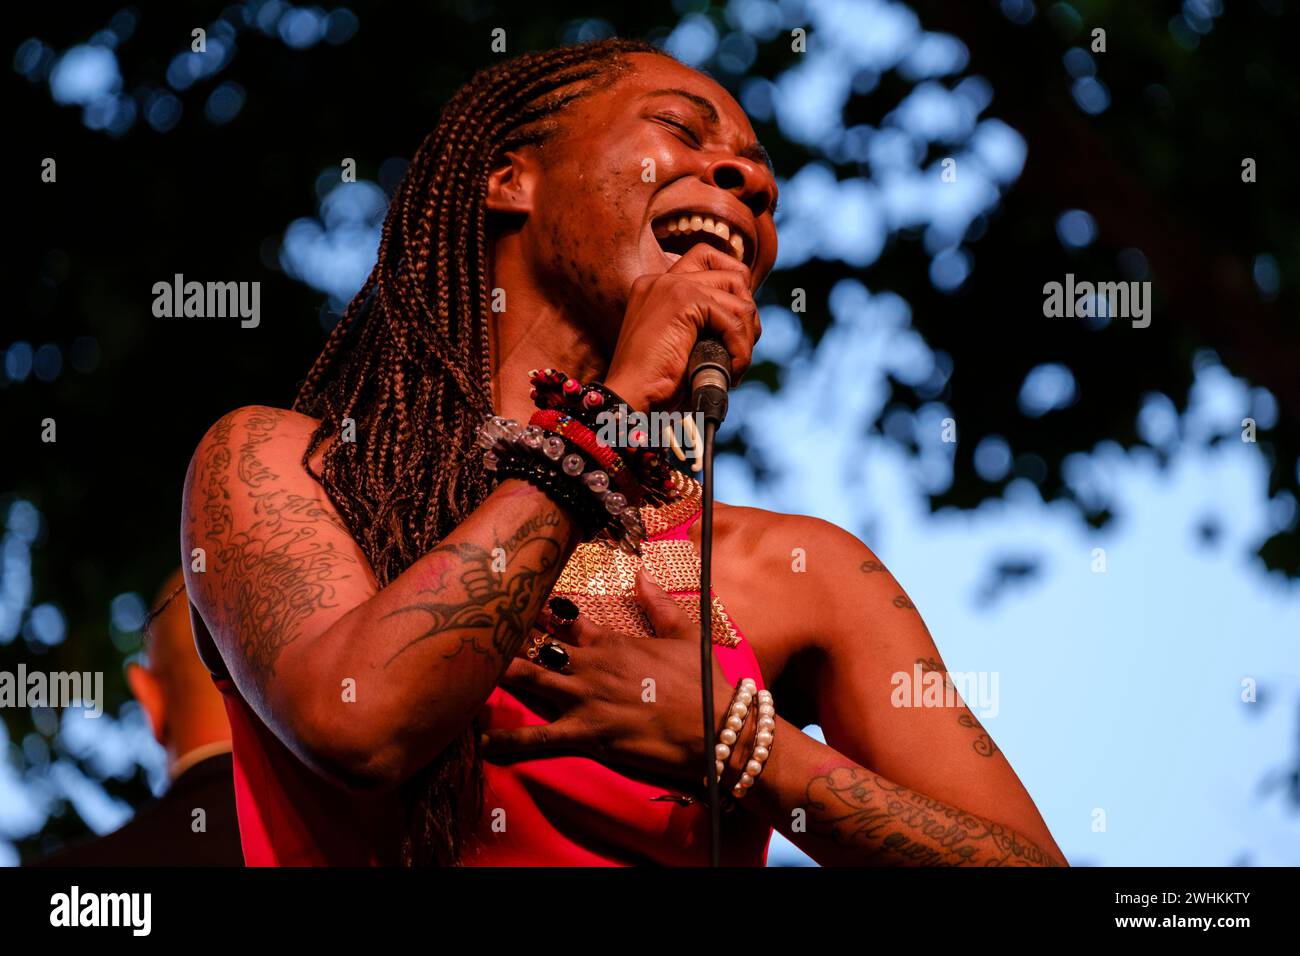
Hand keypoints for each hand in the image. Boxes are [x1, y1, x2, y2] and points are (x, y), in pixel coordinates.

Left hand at [480, 567, 751, 792]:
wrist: (717, 727)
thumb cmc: (704, 683)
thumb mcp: (686, 633)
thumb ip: (658, 603)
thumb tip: (641, 572)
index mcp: (613, 639)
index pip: (564, 617)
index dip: (536, 610)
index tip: (509, 599)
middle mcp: (592, 663)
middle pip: (536, 645)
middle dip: (505, 639)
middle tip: (473, 629)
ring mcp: (586, 697)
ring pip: (530, 680)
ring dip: (496, 677)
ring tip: (460, 674)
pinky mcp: (587, 732)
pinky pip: (538, 738)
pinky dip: (508, 741)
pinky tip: (479, 743)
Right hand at [603, 244, 760, 414]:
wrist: (630, 399)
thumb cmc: (655, 385)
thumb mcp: (681, 344)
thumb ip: (703, 322)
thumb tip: (746, 316)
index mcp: (657, 286)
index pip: (709, 259)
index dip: (734, 287)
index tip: (737, 324)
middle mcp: (662, 279)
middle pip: (733, 274)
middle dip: (747, 313)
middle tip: (740, 348)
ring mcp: (672, 285)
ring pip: (739, 299)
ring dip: (746, 337)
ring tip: (734, 365)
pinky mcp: (684, 300)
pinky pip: (733, 319)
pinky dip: (741, 349)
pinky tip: (731, 371)